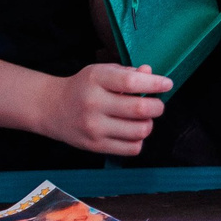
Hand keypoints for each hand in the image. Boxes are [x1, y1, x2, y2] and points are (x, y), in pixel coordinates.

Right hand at [41, 62, 170, 155]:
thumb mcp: (101, 71)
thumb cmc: (84, 87)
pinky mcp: (95, 146)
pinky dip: (139, 140)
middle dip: (157, 106)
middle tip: (157, 104)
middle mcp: (94, 104)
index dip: (155, 83)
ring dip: (149, 124)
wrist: (53, 108)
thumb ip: (128, 72)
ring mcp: (94, 127)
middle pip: (139, 109)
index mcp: (96, 79)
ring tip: (143, 118)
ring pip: (139, 131)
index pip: (132, 82)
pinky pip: (131, 148)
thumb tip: (150, 73)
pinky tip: (132, 131)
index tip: (167, 84)